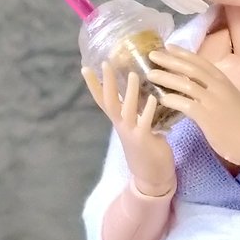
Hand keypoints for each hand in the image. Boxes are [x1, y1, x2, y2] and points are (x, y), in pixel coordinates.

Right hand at [82, 63, 175, 194]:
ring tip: (133, 74)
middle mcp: (121, 125)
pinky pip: (145, 122)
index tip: (85, 67)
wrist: (151, 176)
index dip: (93, 85)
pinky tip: (153, 98)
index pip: (102, 100)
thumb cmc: (146, 148)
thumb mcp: (136, 127)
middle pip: (110, 101)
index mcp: (119, 121)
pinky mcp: (145, 139)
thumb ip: (135, 111)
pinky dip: (148, 110)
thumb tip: (141, 89)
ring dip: (129, 92)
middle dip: (107, 82)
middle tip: (106, 63)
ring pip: (127, 109)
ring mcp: (131, 132)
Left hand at [147, 45, 239, 165]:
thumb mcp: (230, 99)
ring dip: (166, 78)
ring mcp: (214, 101)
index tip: (168, 46)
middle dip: (170, 61)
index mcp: (224, 81)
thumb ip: (213, 91)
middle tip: (152, 55)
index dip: (183, 53)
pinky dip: (173, 100)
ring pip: (186, 85)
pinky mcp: (209, 117)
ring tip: (150, 74)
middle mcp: (218, 87)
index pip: (200, 62)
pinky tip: (161, 98)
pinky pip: (187, 105)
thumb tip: (193, 85)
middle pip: (190, 69)